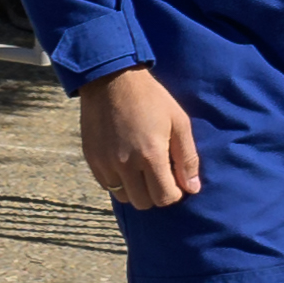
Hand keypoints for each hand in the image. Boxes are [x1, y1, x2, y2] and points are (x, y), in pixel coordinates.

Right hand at [78, 64, 200, 208]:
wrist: (111, 80)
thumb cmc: (151, 99)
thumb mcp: (179, 122)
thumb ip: (187, 158)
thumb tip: (192, 188)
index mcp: (150, 155)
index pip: (164, 197)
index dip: (174, 193)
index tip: (176, 181)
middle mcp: (125, 164)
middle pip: (143, 202)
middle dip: (156, 194)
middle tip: (160, 176)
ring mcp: (105, 163)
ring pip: (123, 197)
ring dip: (136, 190)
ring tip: (141, 171)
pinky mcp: (91, 158)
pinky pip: (107, 185)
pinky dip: (118, 181)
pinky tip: (125, 163)